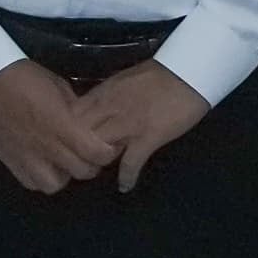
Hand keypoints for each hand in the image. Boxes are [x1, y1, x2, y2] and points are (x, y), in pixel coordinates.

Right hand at [0, 58, 113, 195]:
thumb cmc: (27, 78)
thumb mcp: (61, 88)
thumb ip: (76, 111)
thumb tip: (86, 124)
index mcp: (63, 126)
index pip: (96, 154)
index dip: (108, 153)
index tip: (109, 146)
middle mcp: (48, 147)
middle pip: (81, 172)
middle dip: (90, 164)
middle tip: (88, 153)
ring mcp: (28, 158)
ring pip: (56, 185)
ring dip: (64, 175)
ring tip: (62, 162)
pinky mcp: (11, 162)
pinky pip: (32, 183)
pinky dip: (40, 178)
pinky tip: (42, 164)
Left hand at [79, 61, 211, 193]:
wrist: (190, 72)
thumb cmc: (160, 74)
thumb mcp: (124, 80)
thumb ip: (107, 97)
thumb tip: (95, 113)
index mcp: (104, 92)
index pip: (73, 114)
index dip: (68, 130)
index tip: (70, 141)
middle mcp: (110, 107)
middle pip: (80, 133)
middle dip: (78, 148)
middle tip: (83, 159)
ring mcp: (128, 123)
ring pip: (98, 148)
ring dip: (98, 161)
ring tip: (101, 169)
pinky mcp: (148, 137)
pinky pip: (130, 162)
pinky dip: (126, 177)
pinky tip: (125, 186)